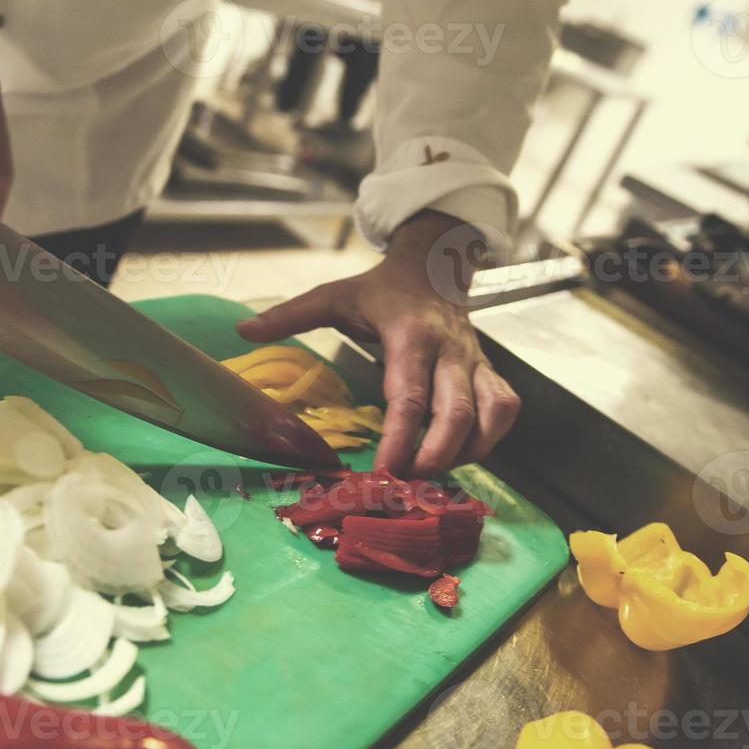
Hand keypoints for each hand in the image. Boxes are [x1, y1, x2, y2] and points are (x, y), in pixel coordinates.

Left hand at [236, 211, 520, 476]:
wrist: (435, 263)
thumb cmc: (382, 289)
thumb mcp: (333, 296)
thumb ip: (290, 316)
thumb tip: (243, 331)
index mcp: (410, 335)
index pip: (410, 395)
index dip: (400, 438)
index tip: (384, 470)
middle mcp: (450, 351)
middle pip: (457, 413)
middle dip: (435, 456)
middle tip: (406, 485)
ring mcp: (476, 362)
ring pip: (490, 415)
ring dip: (467, 453)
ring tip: (432, 475)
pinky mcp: (490, 371)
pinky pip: (504, 410)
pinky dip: (489, 439)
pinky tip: (461, 455)